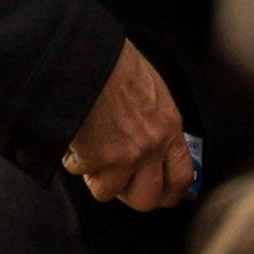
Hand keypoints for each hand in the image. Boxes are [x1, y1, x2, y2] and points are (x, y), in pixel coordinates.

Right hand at [65, 35, 197, 210]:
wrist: (86, 54)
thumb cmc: (113, 64)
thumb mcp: (149, 91)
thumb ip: (155, 124)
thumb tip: (153, 152)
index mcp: (169, 126)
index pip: (181, 178)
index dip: (167, 193)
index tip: (157, 194)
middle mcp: (153, 145)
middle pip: (147, 199)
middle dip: (127, 194)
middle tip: (114, 178)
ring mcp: (126, 155)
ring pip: (108, 192)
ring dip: (93, 175)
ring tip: (88, 148)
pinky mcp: (97, 158)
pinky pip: (80, 173)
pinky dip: (72, 158)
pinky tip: (74, 134)